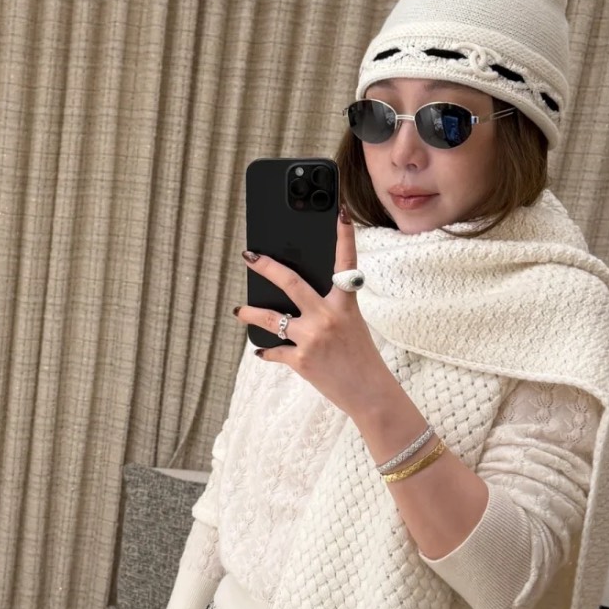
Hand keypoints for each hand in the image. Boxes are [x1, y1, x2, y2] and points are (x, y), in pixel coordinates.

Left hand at [235, 209, 391, 418]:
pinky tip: (260, 350)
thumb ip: (329, 309)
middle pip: (291, 282)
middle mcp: (327, 316)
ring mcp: (313, 338)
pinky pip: (274, 351)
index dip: (345, 236)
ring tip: (238, 310)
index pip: (346, 264)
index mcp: (345, 304)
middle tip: (249, 256)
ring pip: (270, 318)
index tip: (341, 213)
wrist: (370, 394)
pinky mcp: (301, 361)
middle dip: (266, 267)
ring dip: (250, 313)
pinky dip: (266, 351)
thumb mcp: (351, 326)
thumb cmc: (361, 358)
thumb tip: (295, 300)